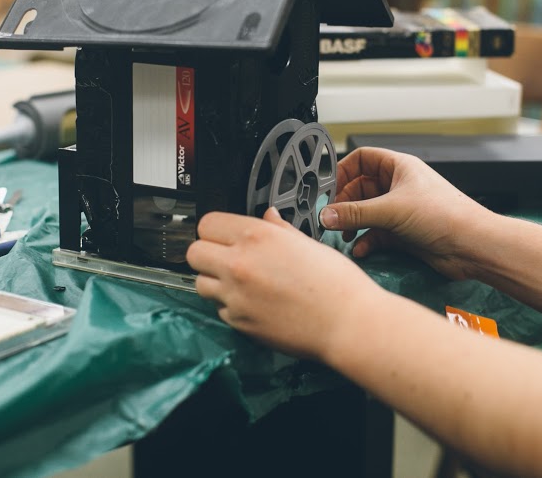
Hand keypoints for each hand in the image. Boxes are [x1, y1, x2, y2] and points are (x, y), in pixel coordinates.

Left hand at [186, 207, 383, 360]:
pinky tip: (254, 303)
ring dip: (214, 281)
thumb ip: (279, 229)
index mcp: (257, 236)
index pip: (207, 223)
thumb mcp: (308, 243)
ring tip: (238, 282)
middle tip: (225, 258)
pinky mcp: (238, 322)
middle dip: (207, 254)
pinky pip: (219, 308)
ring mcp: (235, 295)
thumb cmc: (337, 284)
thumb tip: (269, 217)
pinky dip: (230, 305)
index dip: (215, 229)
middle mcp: (239, 264)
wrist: (347, 324)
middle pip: (194, 253)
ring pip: (199, 283)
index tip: (223, 235)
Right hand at [319, 147, 490, 279]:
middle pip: (360, 189)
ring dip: (353, 224)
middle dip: (345, 204)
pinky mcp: (404, 232)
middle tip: (332, 218)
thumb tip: (327, 215)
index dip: (344, 171)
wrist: (472, 245)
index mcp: (399, 167)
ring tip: (345, 235)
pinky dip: (366, 240)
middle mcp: (399, 186)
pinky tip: (361, 248)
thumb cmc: (446, 215)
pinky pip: (376, 233)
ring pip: (367, 212)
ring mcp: (401, 209)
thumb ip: (355, 213)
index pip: (362, 159)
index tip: (329, 189)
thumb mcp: (392, 209)